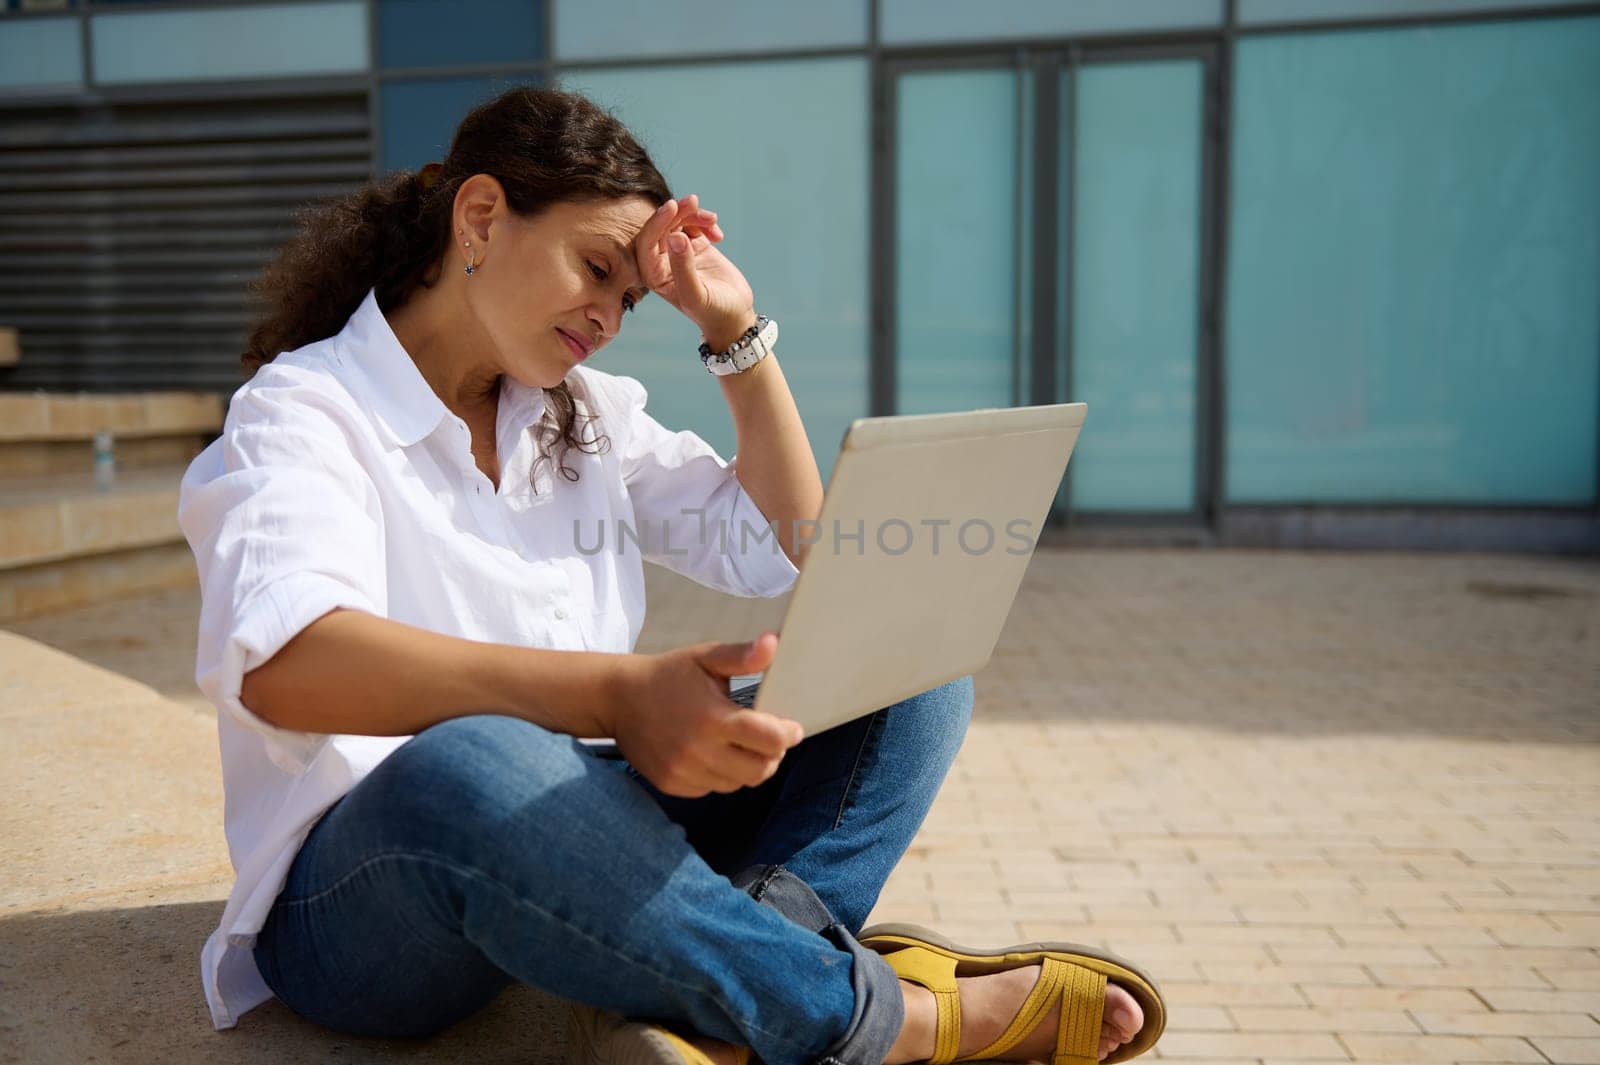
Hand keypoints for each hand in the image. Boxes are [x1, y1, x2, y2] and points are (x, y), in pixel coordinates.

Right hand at [609, 631, 804, 798]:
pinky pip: (712, 788)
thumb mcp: (706, 657)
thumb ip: (742, 655)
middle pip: (760, 770)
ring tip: (739, 743)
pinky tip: (713, 753)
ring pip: (737, 783)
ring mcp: (682, 771)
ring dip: (747, 766)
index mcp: (713, 717)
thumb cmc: (668, 674)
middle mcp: (698, 750)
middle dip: (773, 755)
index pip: (770, 740)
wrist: (617, 698)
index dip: (788, 735)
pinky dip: (721, 775)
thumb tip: (773, 642)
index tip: (792, 728)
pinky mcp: (671, 784)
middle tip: (769, 739)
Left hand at [633, 192, 756, 347]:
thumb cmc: (714, 312)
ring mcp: (679, 252)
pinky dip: (705, 222)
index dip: (656, 222)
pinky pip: (693, 224)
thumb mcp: (697, 295)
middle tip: (694, 202)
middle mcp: (662, 262)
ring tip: (713, 220)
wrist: (735, 315)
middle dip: (677, 212)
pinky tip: (718, 235)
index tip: (672, 206)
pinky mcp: (695, 246)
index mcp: (654, 275)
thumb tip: (675, 236)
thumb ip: (684, 268)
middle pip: (661, 227)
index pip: (646, 243)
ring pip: (677, 221)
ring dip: (693, 215)